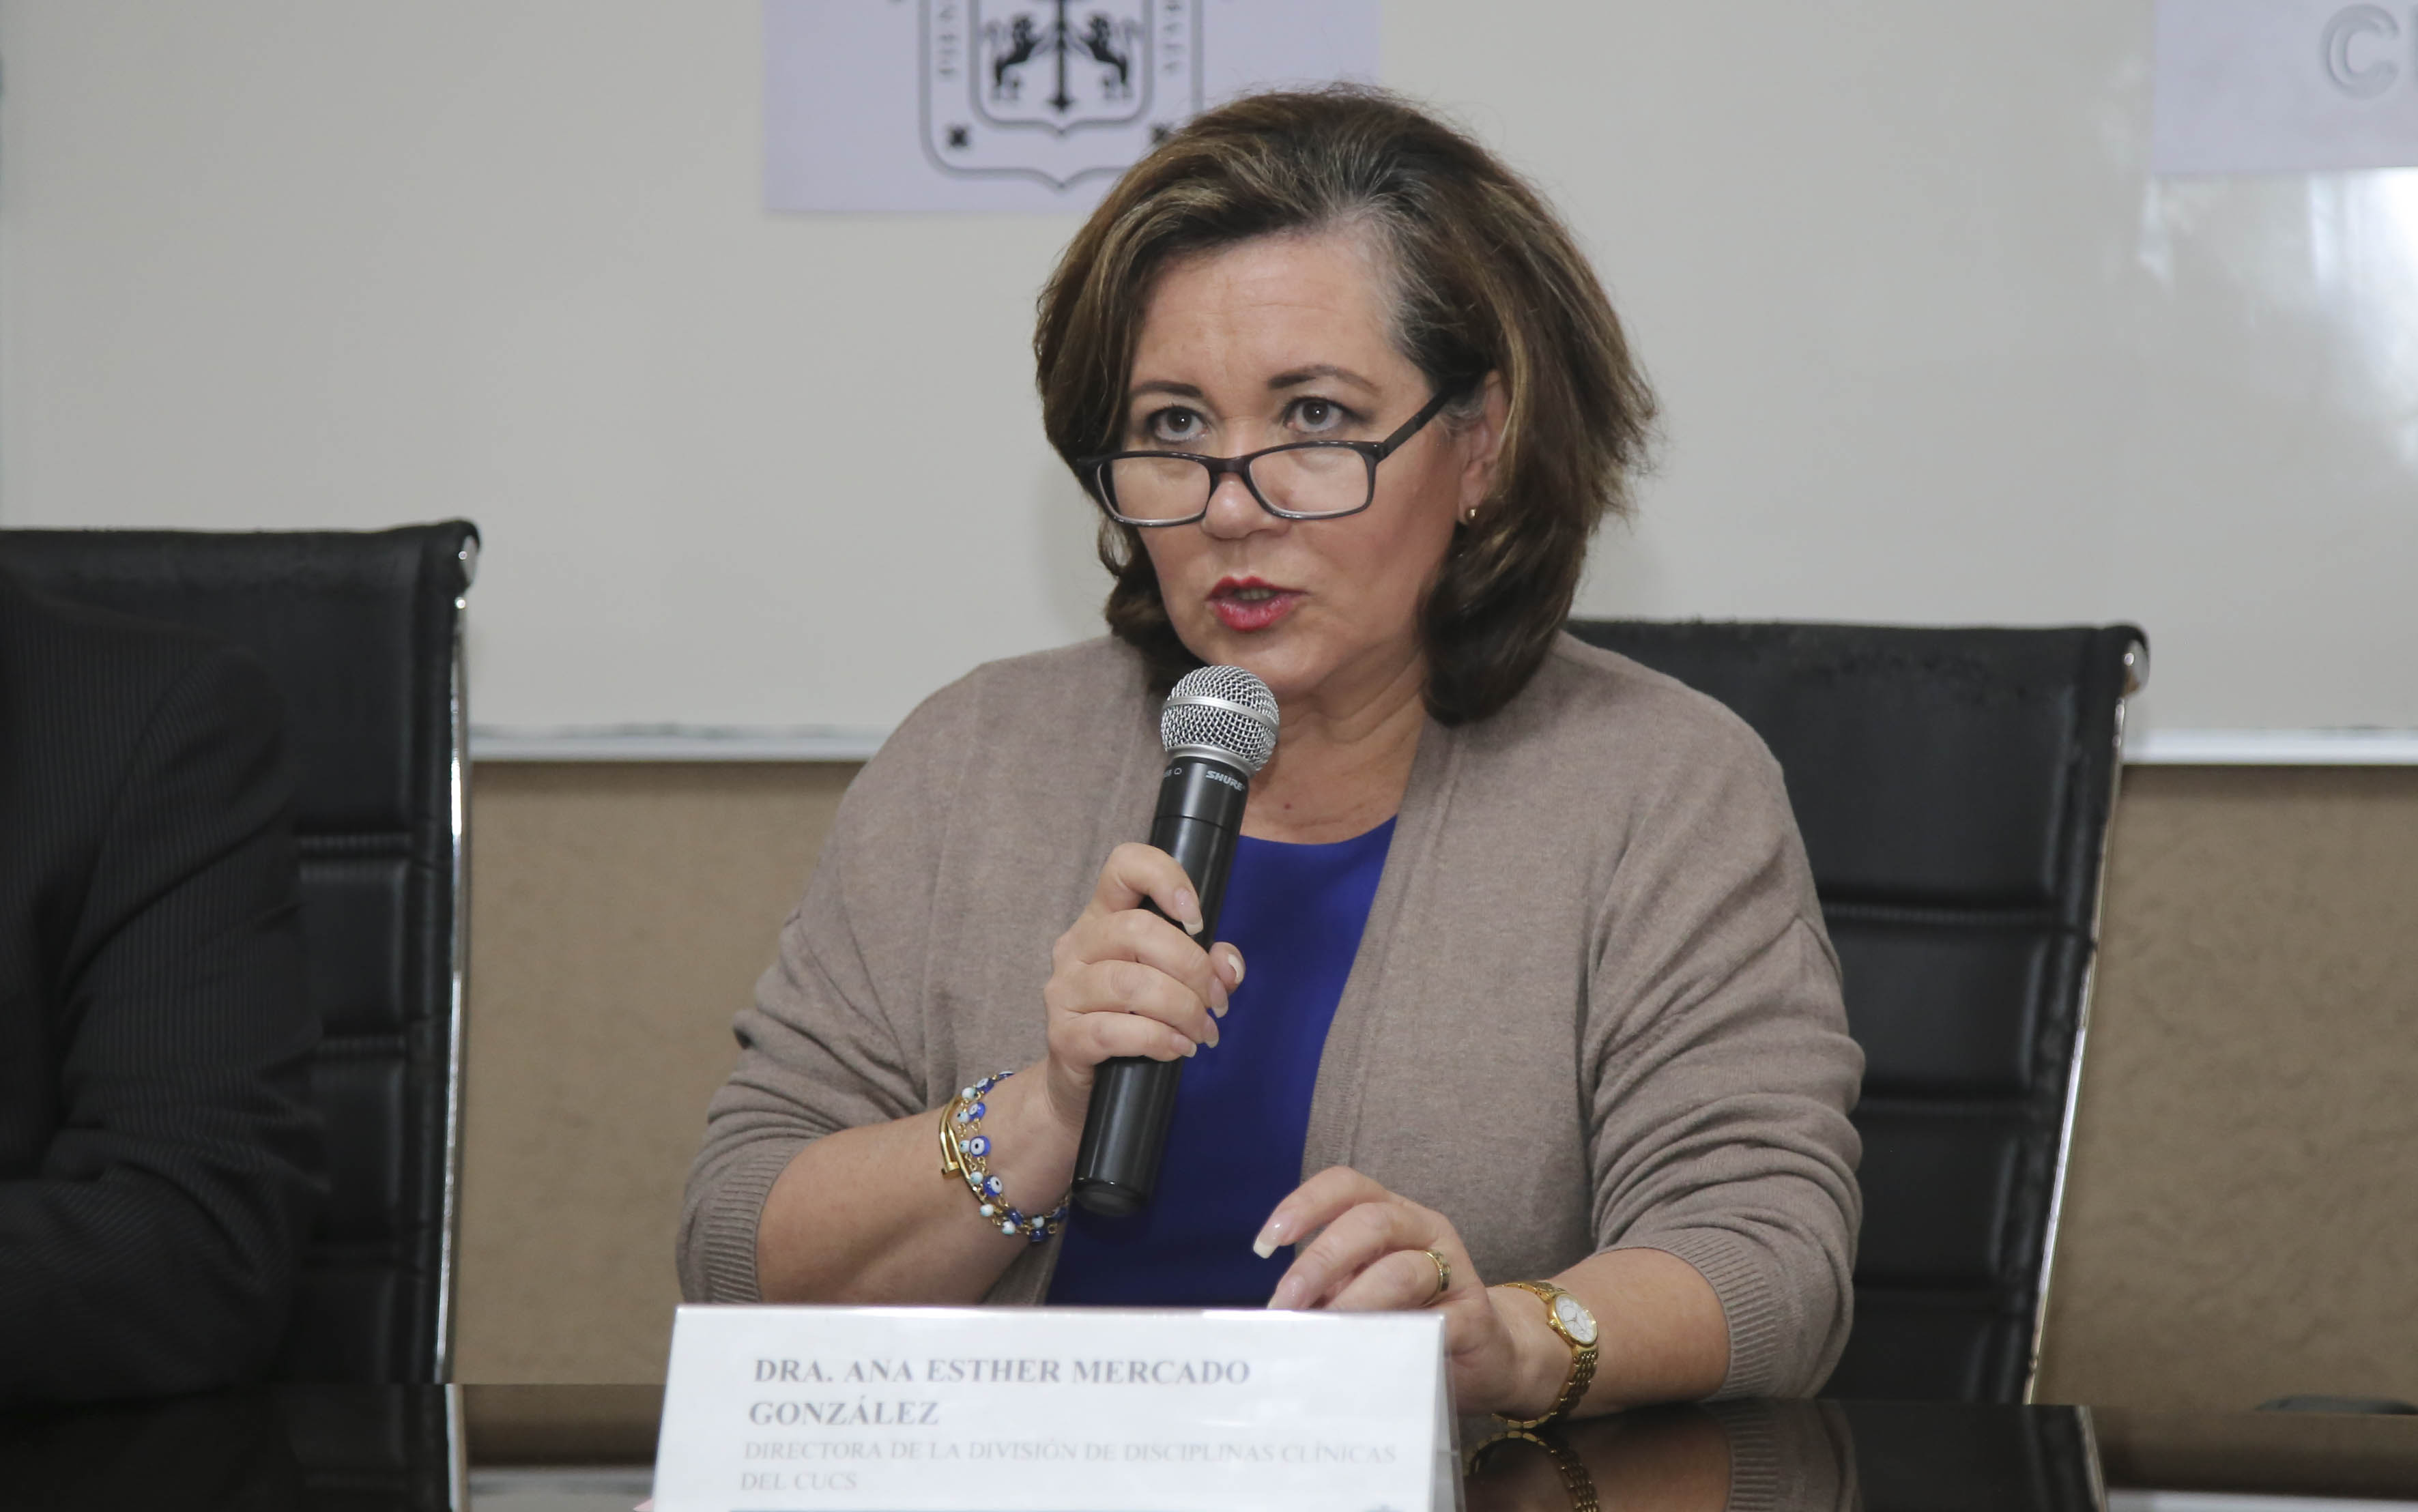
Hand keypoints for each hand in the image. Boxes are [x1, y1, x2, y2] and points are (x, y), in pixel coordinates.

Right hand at [1040, 842, 1244, 1132]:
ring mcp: (1064, 990)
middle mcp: (1077, 946)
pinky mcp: (1063, 1035)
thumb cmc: (1132, 1022)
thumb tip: (1229, 965)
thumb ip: (1206, 966)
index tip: (1197, 918)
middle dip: (1193, 967)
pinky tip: (1179, 1049)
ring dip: (1182, 1009)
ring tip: (1204, 1031)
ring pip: (1130, 983)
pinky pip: (1115, 1030)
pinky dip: (1159, 1040)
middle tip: (1216, 1002)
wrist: (1086, 1086)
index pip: (1124, 865)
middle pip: (1137, 930)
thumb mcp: (1173, 984)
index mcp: (1103, 918)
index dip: (1165, 877)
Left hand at [1256, 1166, 1561, 1418]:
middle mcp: (1423, 1229)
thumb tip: (1273, 1314)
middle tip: (1286, 1304)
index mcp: (1388, 1214)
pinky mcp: (1476, 1315)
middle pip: (1369, 1222)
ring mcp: (1455, 1269)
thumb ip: (1325, 1292)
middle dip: (1319, 1262)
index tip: (1265, 1244)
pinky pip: (1436, 1323)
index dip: (1303, 1205)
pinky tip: (1373, 1358)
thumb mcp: (1360, 1293)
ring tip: (1325, 1333)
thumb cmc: (1409, 1318)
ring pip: (1401, 1271)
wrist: (1486, 1353)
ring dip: (1354, 1302)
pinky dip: (1399, 1340)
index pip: (1345, 1185)